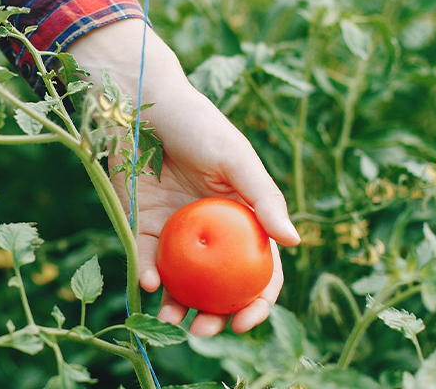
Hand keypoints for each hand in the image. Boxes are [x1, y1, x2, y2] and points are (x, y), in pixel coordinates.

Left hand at [66, 19, 300, 335]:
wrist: (140, 104)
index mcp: (243, 215)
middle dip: (217, 315)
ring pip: (183, 281)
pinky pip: (147, 259)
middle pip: (219, 284)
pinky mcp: (142, 225)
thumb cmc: (196, 123)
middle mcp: (213, 229)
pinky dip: (149, 275)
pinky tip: (151, 283)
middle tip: (207, 330)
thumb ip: (264, 198)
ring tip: (175, 321)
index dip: (259, 299)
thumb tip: (294, 242)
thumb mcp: (236, 158)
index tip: (248, 319)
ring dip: (179, 307)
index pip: (259, 267)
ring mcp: (177, 230)